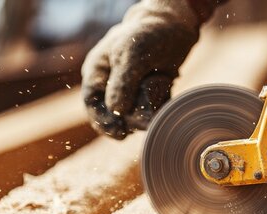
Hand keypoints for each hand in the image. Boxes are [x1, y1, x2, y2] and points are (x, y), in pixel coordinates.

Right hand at [81, 1, 199, 138]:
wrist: (175, 28)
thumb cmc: (149, 35)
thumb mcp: (133, 54)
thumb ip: (122, 83)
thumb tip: (116, 110)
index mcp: (97, 71)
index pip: (92, 103)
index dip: (102, 120)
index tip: (118, 131)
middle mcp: (109, 83)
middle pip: (109, 115)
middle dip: (123, 123)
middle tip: (132, 131)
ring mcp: (127, 91)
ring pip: (130, 117)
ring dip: (141, 117)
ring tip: (153, 104)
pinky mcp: (145, 96)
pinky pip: (146, 113)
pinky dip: (154, 112)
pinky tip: (163, 98)